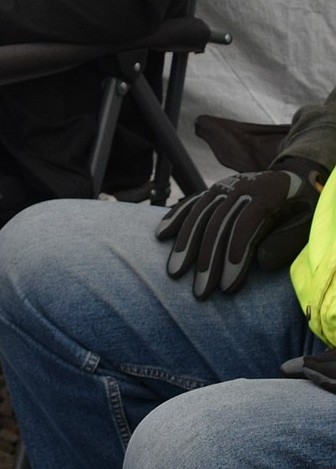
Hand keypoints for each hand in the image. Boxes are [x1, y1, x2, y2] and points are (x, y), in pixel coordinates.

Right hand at [157, 157, 326, 298]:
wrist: (295, 177)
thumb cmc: (302, 209)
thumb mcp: (306, 224)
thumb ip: (286, 242)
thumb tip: (260, 261)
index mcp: (265, 192)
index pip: (244, 225)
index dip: (233, 256)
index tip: (226, 286)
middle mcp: (240, 186)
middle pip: (217, 224)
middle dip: (206, 260)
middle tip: (200, 291)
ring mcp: (224, 186)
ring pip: (199, 214)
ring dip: (185, 244)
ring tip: (175, 272)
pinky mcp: (213, 190)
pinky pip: (191, 203)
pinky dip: (175, 218)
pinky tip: (162, 235)